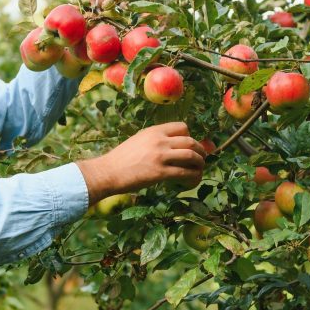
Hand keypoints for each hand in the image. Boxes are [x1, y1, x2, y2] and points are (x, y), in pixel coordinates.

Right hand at [76, 122, 204, 204]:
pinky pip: (185, 173)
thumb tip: (170, 146)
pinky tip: (191, 182)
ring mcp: (161, 156)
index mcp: (154, 131)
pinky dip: (193, 177)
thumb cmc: (121, 159)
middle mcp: (160, 141)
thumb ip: (154, 140)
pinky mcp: (160, 173)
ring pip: (191, 156)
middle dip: (200, 150)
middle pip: (190, 142)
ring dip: (200, 164)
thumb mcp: (138, 140)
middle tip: (202, 158)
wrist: (108, 172)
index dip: (189, 136)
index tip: (189, 146)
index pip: (182, 127)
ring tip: (199, 170)